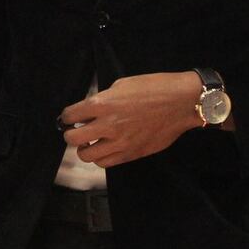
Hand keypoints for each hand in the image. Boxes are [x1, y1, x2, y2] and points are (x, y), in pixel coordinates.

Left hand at [59, 72, 204, 167]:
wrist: (181, 103)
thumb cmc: (155, 88)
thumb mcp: (123, 85)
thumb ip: (104, 99)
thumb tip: (92, 110)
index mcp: (102, 104)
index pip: (69, 116)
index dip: (66, 117)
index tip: (69, 118)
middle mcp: (107, 126)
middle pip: (72, 139)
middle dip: (70, 134)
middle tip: (76, 130)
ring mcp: (119, 143)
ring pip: (87, 156)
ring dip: (85, 148)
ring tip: (91, 141)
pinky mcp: (131, 154)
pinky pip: (106, 163)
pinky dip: (101, 157)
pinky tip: (106, 148)